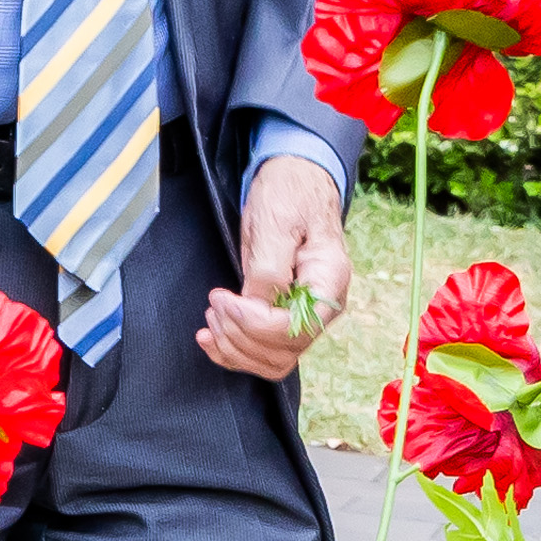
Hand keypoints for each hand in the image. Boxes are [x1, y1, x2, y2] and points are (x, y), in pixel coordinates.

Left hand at [203, 153, 353, 379]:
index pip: (298, 329)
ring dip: (235, 347)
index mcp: (329, 280)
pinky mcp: (285, 314)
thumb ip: (269, 269)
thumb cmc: (289, 194)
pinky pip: (265, 351)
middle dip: (239, 334)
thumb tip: (259, 307)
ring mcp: (305, 313)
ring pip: (273, 359)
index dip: (255, 324)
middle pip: (284, 350)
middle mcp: (323, 305)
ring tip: (212, 317)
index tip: (225, 300)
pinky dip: (234, 351)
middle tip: (215, 303)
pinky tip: (211, 338)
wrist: (295, 181)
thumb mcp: (275, 223)